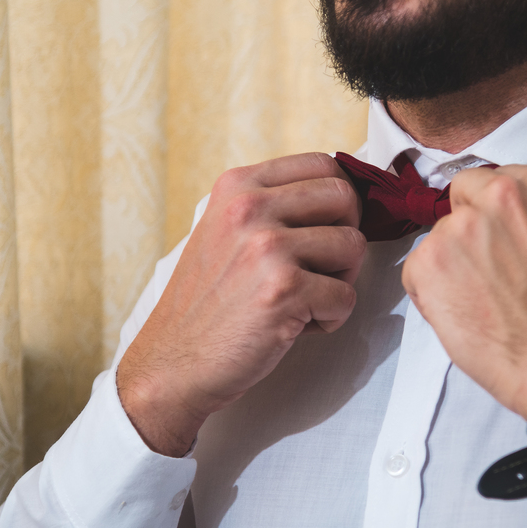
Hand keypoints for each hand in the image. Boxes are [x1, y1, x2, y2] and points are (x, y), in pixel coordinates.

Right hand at [117, 153, 365, 455]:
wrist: (173, 362)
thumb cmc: (209, 303)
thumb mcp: (227, 230)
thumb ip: (275, 205)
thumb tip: (346, 193)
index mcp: (238, 185)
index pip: (324, 165)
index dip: (339, 201)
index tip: (327, 229)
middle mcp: (249, 207)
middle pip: (346, 198)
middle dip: (344, 237)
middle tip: (320, 269)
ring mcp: (266, 247)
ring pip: (353, 246)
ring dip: (339, 280)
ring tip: (302, 300)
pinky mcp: (284, 290)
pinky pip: (346, 296)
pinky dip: (330, 318)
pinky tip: (294, 326)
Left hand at [401, 165, 526, 424]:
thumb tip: (524, 225)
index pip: (495, 180)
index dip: (493, 211)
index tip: (499, 235)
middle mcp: (498, 197)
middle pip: (462, 199)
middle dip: (470, 228)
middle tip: (486, 270)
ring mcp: (459, 227)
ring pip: (440, 237)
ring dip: (451, 264)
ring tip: (481, 303)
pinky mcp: (429, 262)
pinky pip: (417, 270)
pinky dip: (431, 293)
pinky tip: (462, 316)